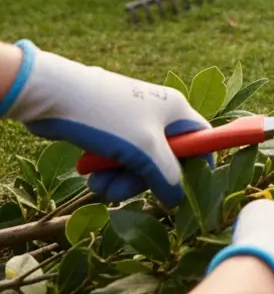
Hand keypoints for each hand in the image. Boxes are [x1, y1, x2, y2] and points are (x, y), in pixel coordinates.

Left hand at [0, 41, 209, 204]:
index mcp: (175, 110)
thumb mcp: (144, 150)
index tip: (185, 190)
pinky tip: (90, 175)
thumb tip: (178, 198)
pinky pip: (116, 156)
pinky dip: (106, 170)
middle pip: (165, 158)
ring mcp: (131, 120)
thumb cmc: (106, 117)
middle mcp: (157, 113)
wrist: (53, 94)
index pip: (201, 139)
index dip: (198, 166)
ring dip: (119, 180)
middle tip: (121, 193)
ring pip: (136, 162)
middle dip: (143, 180)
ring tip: (98, 186)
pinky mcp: (107, 127)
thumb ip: (167, 177)